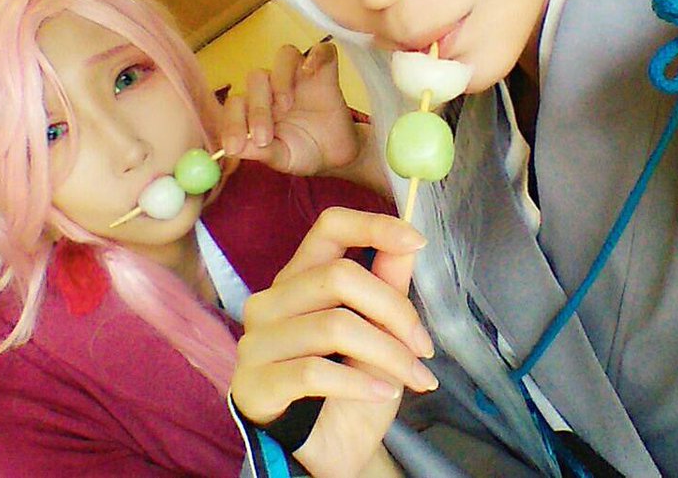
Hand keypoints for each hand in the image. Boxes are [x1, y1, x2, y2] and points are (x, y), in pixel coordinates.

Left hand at [221, 42, 361, 178]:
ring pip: (285, 56)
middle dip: (257, 110)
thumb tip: (234, 149)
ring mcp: (300, 77)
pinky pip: (323, 52)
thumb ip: (259, 152)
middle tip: (263, 138)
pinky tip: (311, 70)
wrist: (335, 155)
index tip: (234, 147)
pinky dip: (317, 56)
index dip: (231, 123)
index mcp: (256, 106)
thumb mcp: (280, 159)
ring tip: (285, 106)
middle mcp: (275, 86)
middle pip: (257, 78)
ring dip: (281, 79)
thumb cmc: (303, 153)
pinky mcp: (325, 74)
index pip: (236, 104)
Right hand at [230, 208, 437, 477]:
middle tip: (423, 347)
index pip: (329, 227)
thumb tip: (410, 239)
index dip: (374, 226)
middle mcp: (270, 302)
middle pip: (339, 276)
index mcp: (300, 279)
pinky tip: (384, 394)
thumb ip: (389, 285)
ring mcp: (256, 343)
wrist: (335, 452)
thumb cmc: (353, 386)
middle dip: (395, 311)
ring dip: (388, 354)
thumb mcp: (382, 332)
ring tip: (414, 377)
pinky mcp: (254, 384)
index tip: (418, 240)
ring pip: (333, 326)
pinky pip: (313, 372)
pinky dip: (360, 382)